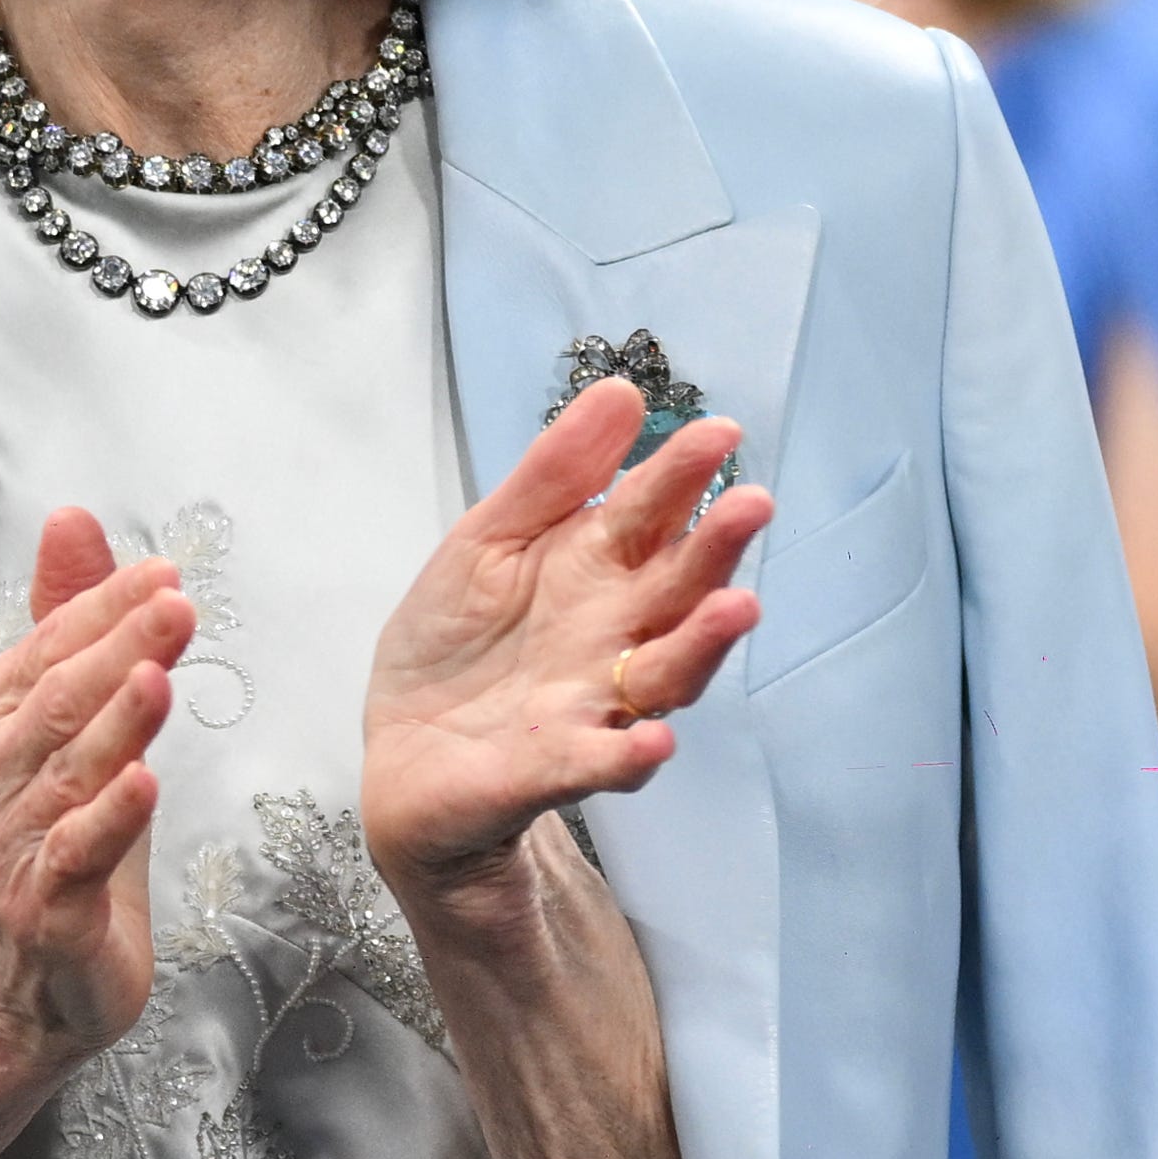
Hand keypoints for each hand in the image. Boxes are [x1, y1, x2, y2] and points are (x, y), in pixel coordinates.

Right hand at [0, 508, 195, 1078]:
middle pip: (57, 700)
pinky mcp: (42, 908)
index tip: (165, 572)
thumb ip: (68, 622)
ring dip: (115, 722)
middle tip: (175, 605)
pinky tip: (145, 782)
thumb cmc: (62, 840)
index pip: (48, 648)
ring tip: (159, 676)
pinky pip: (76, 853)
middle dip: (118, 647)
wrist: (33, 978)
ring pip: (67, 772)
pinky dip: (110, 817)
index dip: (105, 607)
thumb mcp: (75, 722)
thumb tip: (70, 521)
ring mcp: (11, 844)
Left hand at [361, 379, 771, 909]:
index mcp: (596, 568)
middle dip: (717, 548)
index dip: (684, 474)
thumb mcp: (489, 540)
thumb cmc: (457, 640)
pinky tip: (653, 742)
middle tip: (752, 504)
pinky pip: (604, 761)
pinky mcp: (557, 766)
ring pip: (666, 673)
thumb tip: (620, 391)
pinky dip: (631, 754)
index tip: (717, 432)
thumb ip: (553, 475)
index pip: (652, 513)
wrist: (406, 753)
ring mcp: (595, 703)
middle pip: (678, 588)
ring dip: (703, 644)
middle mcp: (615, 634)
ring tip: (737, 608)